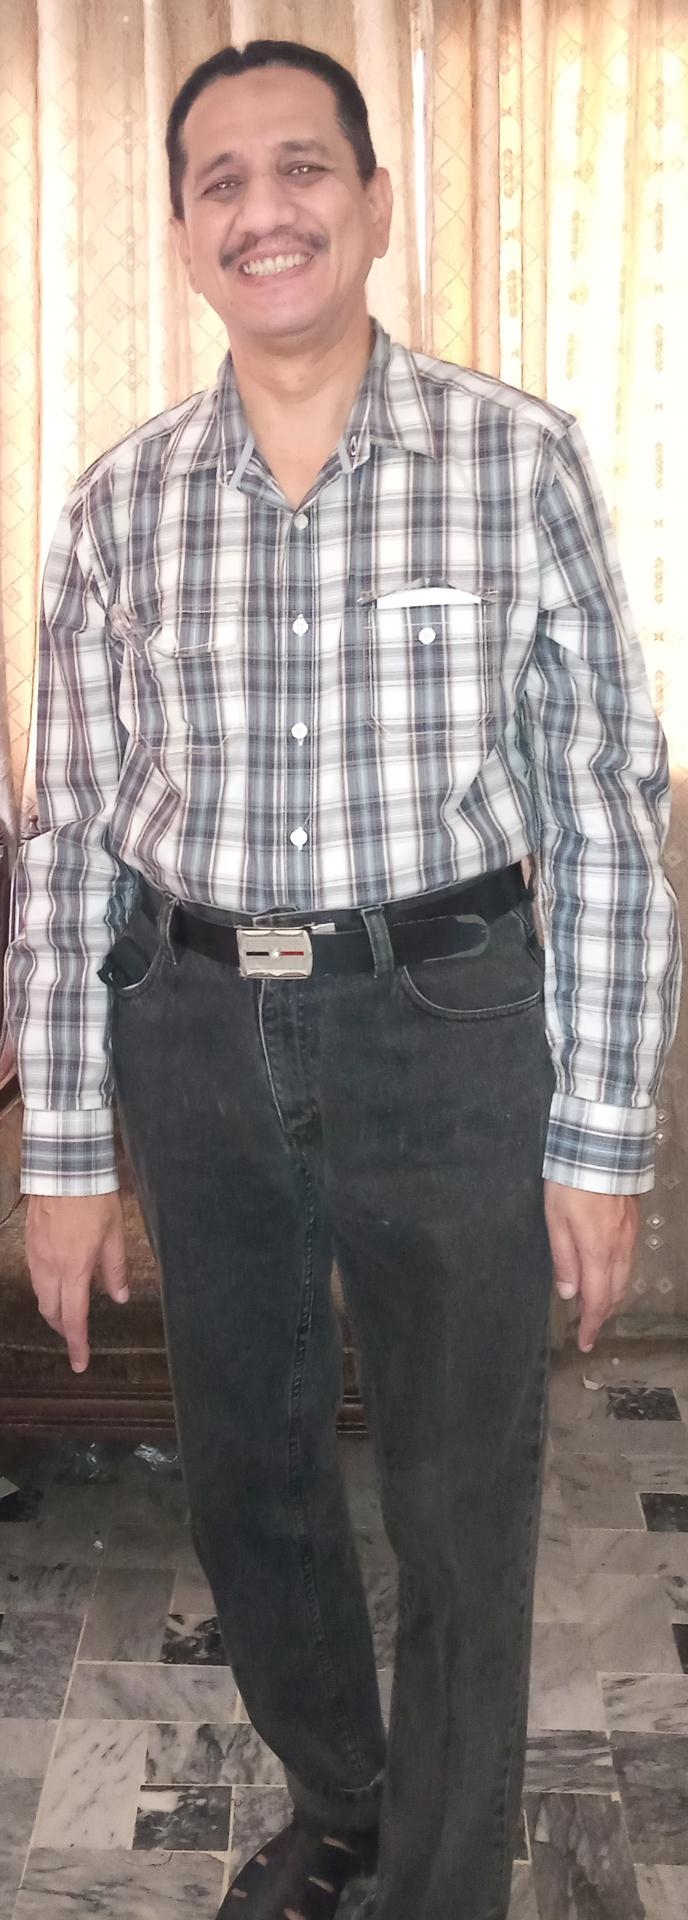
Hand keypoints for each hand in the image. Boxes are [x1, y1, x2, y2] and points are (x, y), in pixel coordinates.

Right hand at [26, 1193, 127, 1372]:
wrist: (65, 1168)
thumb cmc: (95, 1200)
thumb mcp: (115, 1235)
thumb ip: (116, 1269)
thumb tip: (119, 1298)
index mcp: (75, 1269)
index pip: (74, 1317)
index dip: (77, 1343)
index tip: (80, 1364)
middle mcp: (50, 1267)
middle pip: (51, 1312)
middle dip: (62, 1328)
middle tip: (76, 1335)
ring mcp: (36, 1255)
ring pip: (40, 1294)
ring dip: (53, 1308)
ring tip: (67, 1310)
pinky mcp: (30, 1243)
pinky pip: (35, 1275)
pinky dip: (46, 1287)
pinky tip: (58, 1280)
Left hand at [544, 1182, 639, 1351]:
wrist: (600, 1149)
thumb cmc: (571, 1183)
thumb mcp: (555, 1220)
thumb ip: (563, 1258)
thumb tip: (569, 1293)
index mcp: (598, 1252)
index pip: (597, 1300)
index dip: (591, 1325)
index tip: (584, 1342)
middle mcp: (619, 1249)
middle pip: (614, 1293)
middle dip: (601, 1314)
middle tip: (588, 1329)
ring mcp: (629, 1236)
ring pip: (624, 1278)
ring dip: (611, 1296)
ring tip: (596, 1306)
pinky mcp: (632, 1223)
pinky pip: (628, 1261)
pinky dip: (618, 1277)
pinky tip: (608, 1273)